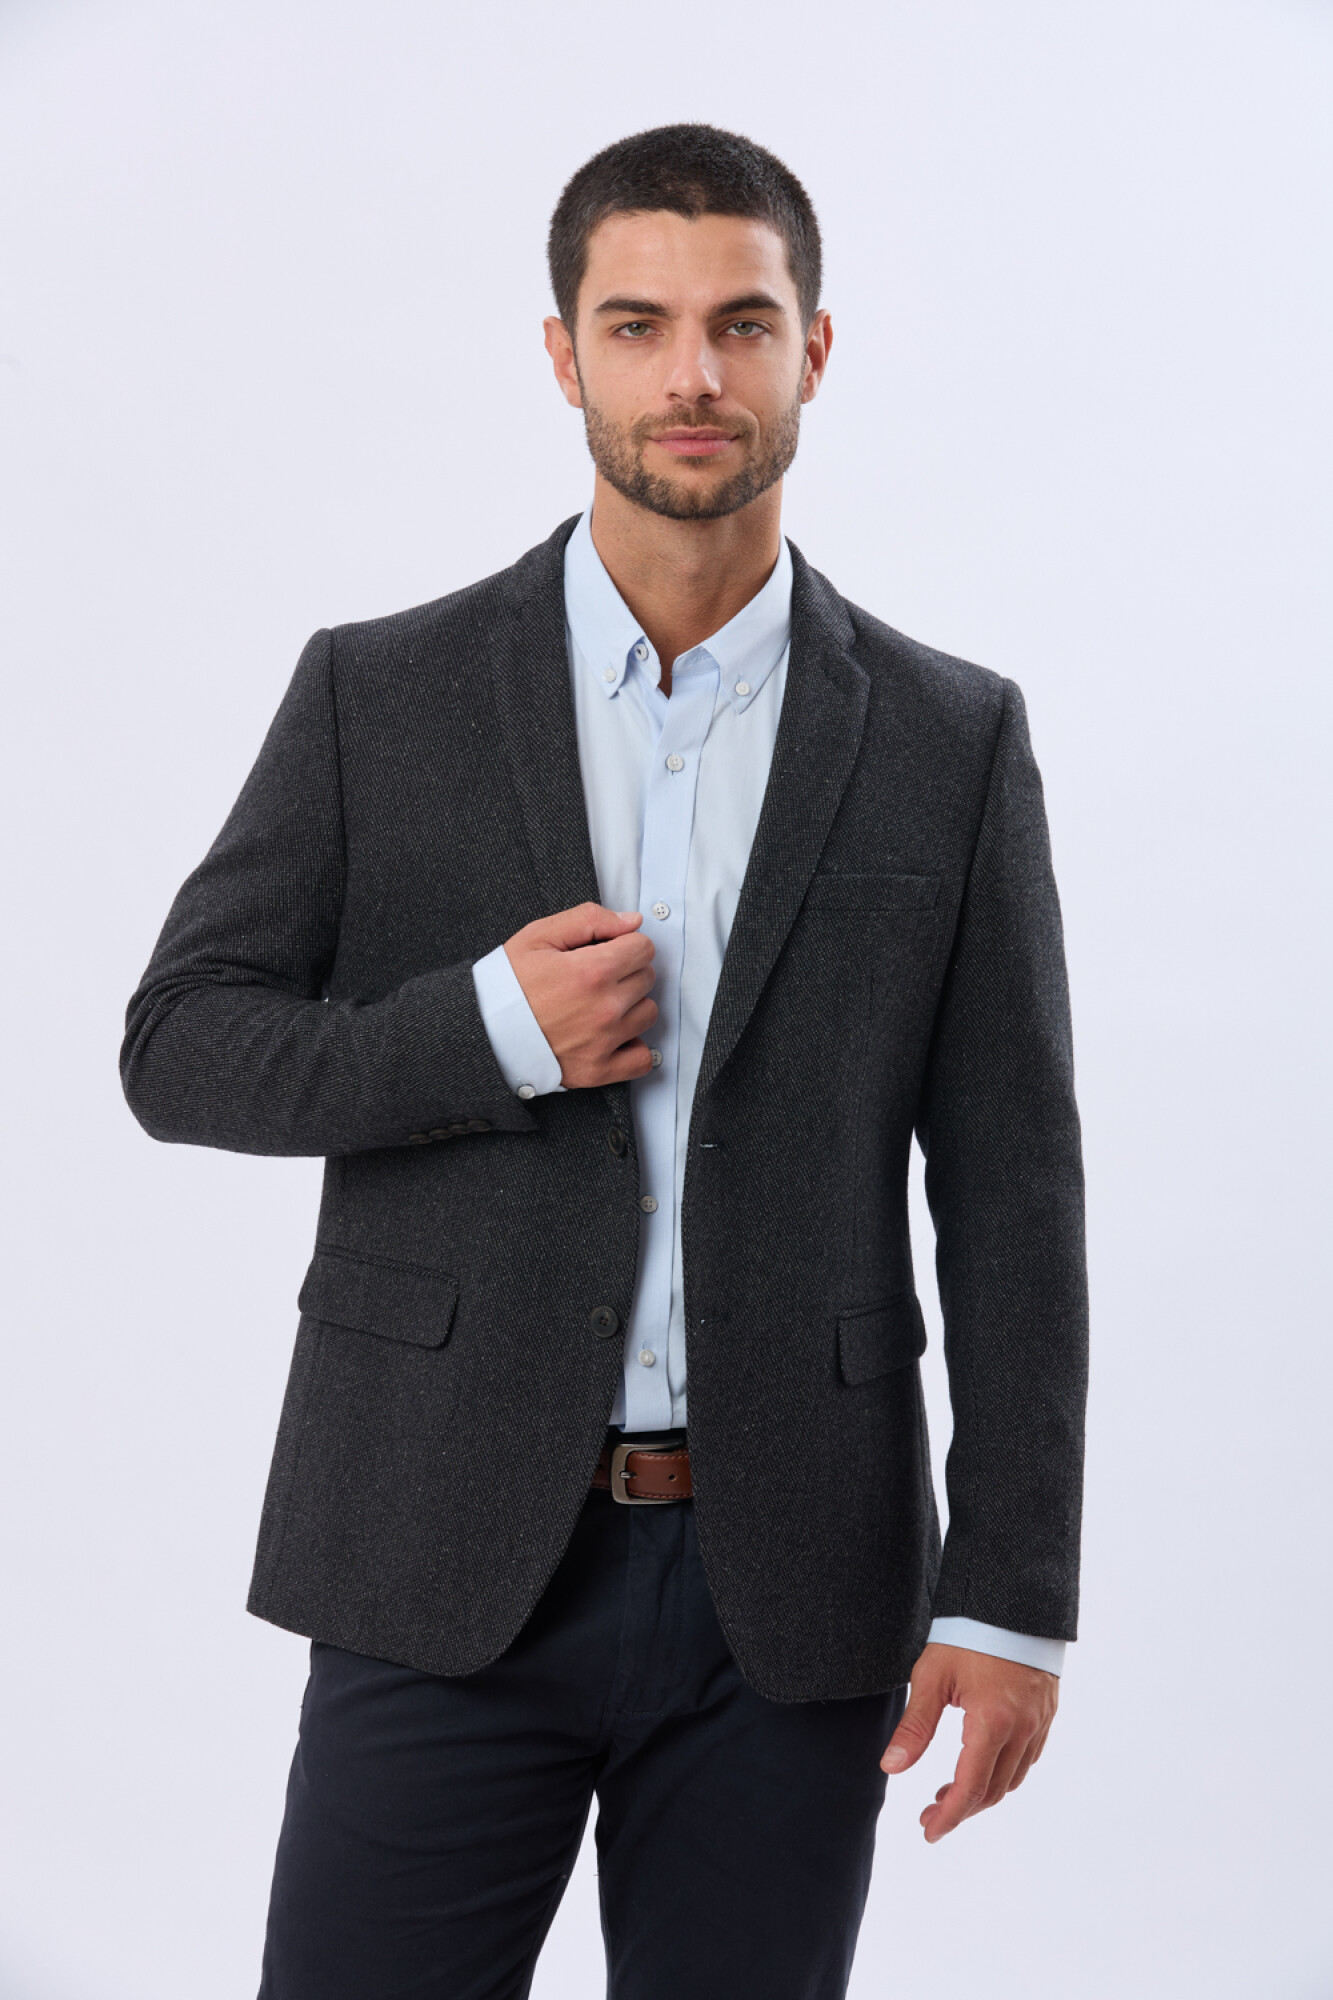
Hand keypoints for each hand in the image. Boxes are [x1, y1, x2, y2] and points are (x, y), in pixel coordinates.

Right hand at [504, 903, 657, 1088]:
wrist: (483, 1029)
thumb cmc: (508, 983)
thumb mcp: (539, 936)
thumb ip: (589, 920)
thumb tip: (631, 921)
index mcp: (592, 971)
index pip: (643, 948)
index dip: (625, 944)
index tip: (607, 951)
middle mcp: (604, 1008)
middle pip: (647, 978)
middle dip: (627, 971)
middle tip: (596, 977)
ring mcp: (603, 1042)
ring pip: (648, 1013)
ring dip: (631, 1006)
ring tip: (600, 1004)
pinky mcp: (598, 1070)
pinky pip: (642, 1059)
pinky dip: (633, 1047)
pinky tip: (614, 1036)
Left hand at [881, 1643, 1057, 1842]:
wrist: (1011, 1596)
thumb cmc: (968, 1632)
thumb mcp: (932, 1676)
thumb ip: (915, 1727)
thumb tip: (891, 1767)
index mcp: (992, 1723)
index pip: (970, 1789)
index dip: (948, 1816)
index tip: (928, 1830)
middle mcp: (1022, 1729)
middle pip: (993, 1791)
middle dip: (961, 1808)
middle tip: (930, 1811)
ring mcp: (1039, 1721)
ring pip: (1013, 1778)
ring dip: (982, 1793)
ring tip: (950, 1790)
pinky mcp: (1046, 1711)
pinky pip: (1028, 1757)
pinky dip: (1004, 1772)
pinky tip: (982, 1763)